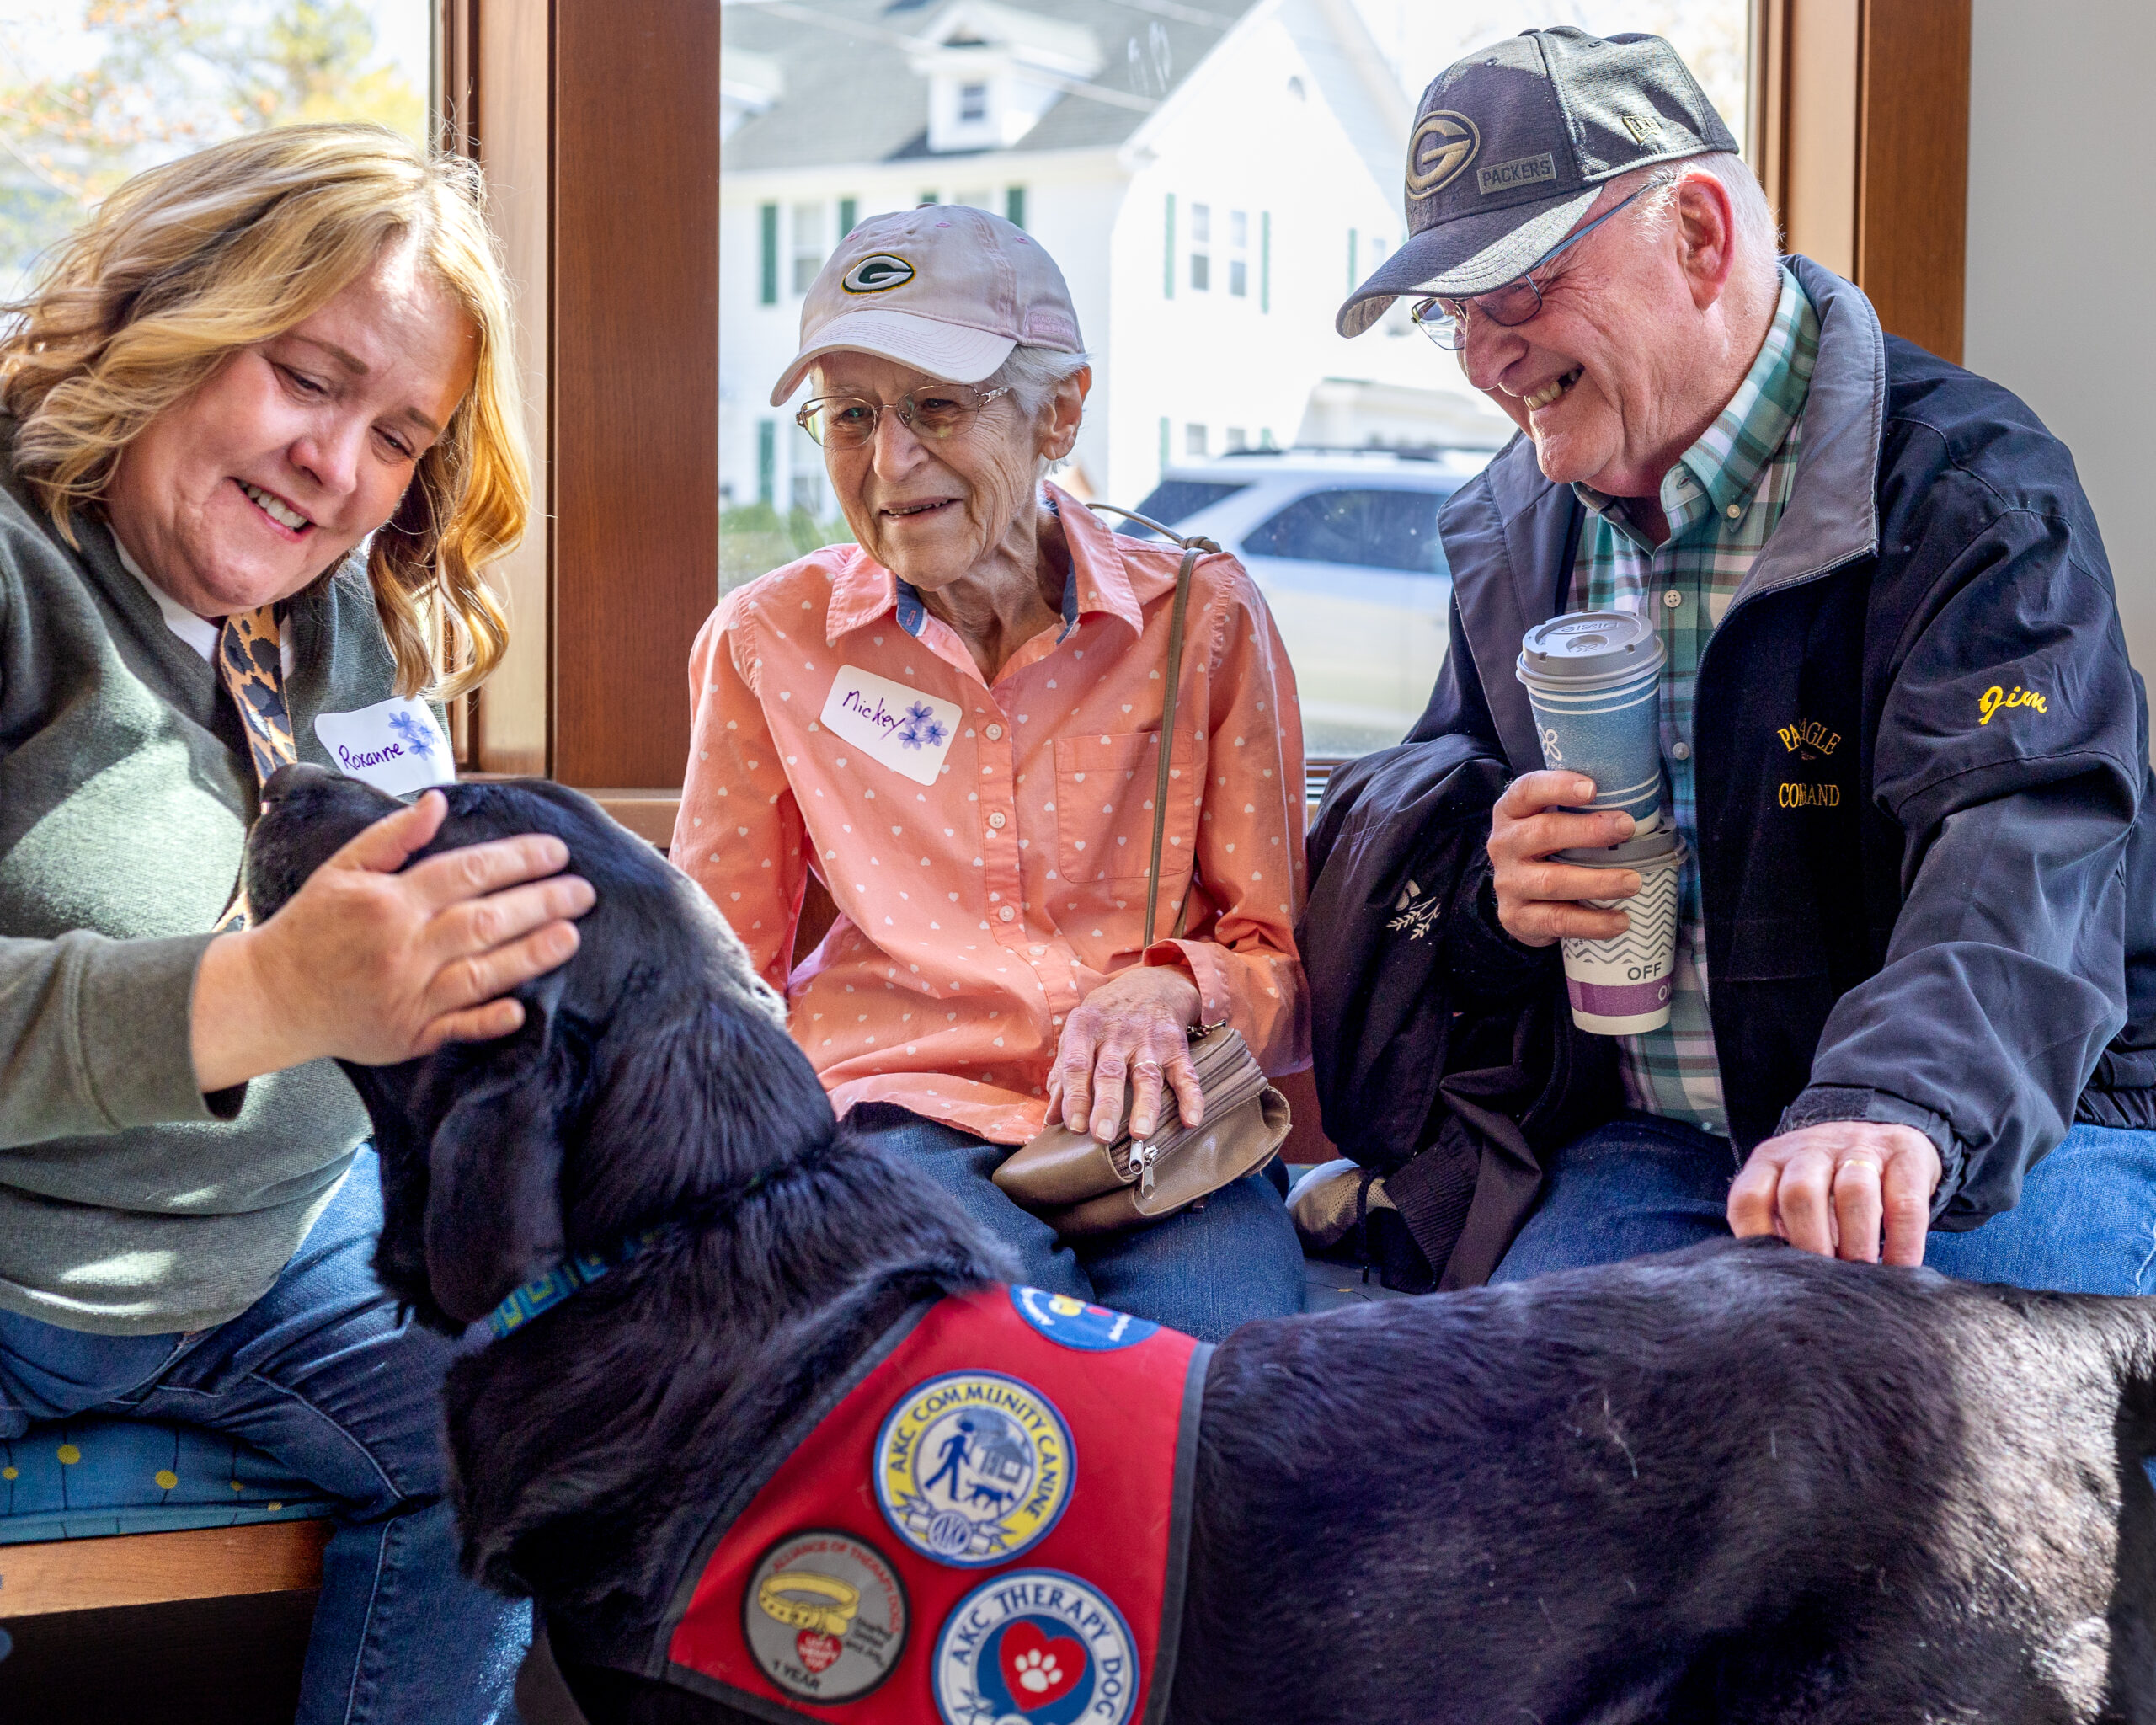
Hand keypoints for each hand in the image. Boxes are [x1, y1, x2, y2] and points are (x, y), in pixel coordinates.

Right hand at [191, 791, 595, 1090]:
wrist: (271, 997)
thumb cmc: (312, 927)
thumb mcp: (341, 870)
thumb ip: (392, 837)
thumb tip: (437, 802)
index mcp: (389, 902)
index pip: (467, 872)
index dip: (518, 860)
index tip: (557, 852)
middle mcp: (403, 947)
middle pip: (484, 920)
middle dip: (540, 903)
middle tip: (584, 892)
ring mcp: (408, 995)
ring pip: (481, 973)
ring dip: (531, 955)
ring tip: (572, 936)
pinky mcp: (408, 1035)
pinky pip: (456, 1028)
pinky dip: (489, 1019)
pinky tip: (522, 1009)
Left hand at [1045, 965, 1203, 1142]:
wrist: (1151, 985)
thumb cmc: (1106, 1018)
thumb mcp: (1078, 1034)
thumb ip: (1063, 1075)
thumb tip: (1052, 1119)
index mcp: (1086, 1028)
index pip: (1077, 1065)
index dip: (1074, 1097)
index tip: (1074, 1127)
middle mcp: (1117, 1033)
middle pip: (1110, 1073)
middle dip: (1106, 1106)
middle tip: (1102, 1136)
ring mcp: (1149, 1039)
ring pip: (1147, 1075)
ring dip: (1145, 1106)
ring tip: (1140, 1134)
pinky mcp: (1176, 1045)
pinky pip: (1186, 1073)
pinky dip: (1191, 1096)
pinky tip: (1191, 1119)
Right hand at [1487, 770, 1639, 946]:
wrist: (1522, 900)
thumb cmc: (1550, 850)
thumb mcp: (1554, 822)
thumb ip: (1581, 809)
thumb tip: (1639, 802)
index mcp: (1512, 812)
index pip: (1527, 790)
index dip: (1557, 786)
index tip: (1592, 788)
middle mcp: (1504, 844)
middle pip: (1542, 833)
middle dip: (1589, 830)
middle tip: (1627, 827)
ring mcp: (1508, 883)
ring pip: (1551, 881)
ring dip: (1597, 881)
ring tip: (1633, 881)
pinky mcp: (1516, 917)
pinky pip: (1556, 920)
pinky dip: (1592, 922)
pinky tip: (1619, 921)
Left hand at [1727, 1122, 1941, 1265]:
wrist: (1884, 1136)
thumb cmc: (1828, 1185)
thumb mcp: (1794, 1197)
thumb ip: (1781, 1230)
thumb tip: (1782, 1289)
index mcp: (1771, 1161)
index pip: (1749, 1197)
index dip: (1757, 1238)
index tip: (1775, 1277)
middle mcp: (1810, 1148)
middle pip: (1800, 1192)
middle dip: (1810, 1243)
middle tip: (1824, 1285)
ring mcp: (1858, 1145)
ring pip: (1854, 1191)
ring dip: (1856, 1242)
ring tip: (1861, 1279)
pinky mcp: (1905, 1152)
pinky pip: (1905, 1202)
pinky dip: (1903, 1243)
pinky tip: (1900, 1271)